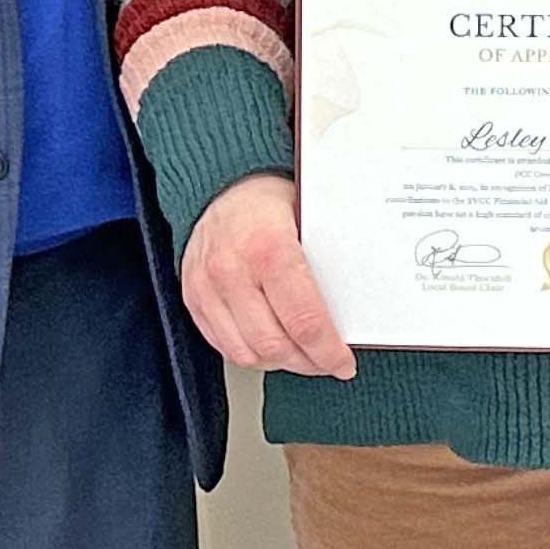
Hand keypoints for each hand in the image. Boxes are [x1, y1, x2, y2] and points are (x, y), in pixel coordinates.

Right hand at [182, 173, 354, 378]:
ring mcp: (207, 285)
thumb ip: (330, 262)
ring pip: (246, 352)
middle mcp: (232, 270)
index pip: (304, 322)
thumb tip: (357, 307)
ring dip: (279, 362)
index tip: (343, 364)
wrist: (224, 184)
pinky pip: (221, 344)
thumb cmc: (272, 200)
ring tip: (300, 356)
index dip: (328, 352)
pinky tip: (271, 344)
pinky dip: (249, 352)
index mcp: (270, 248)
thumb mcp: (311, 219)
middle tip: (326, 362)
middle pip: (274, 345)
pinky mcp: (192, 296)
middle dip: (307, 363)